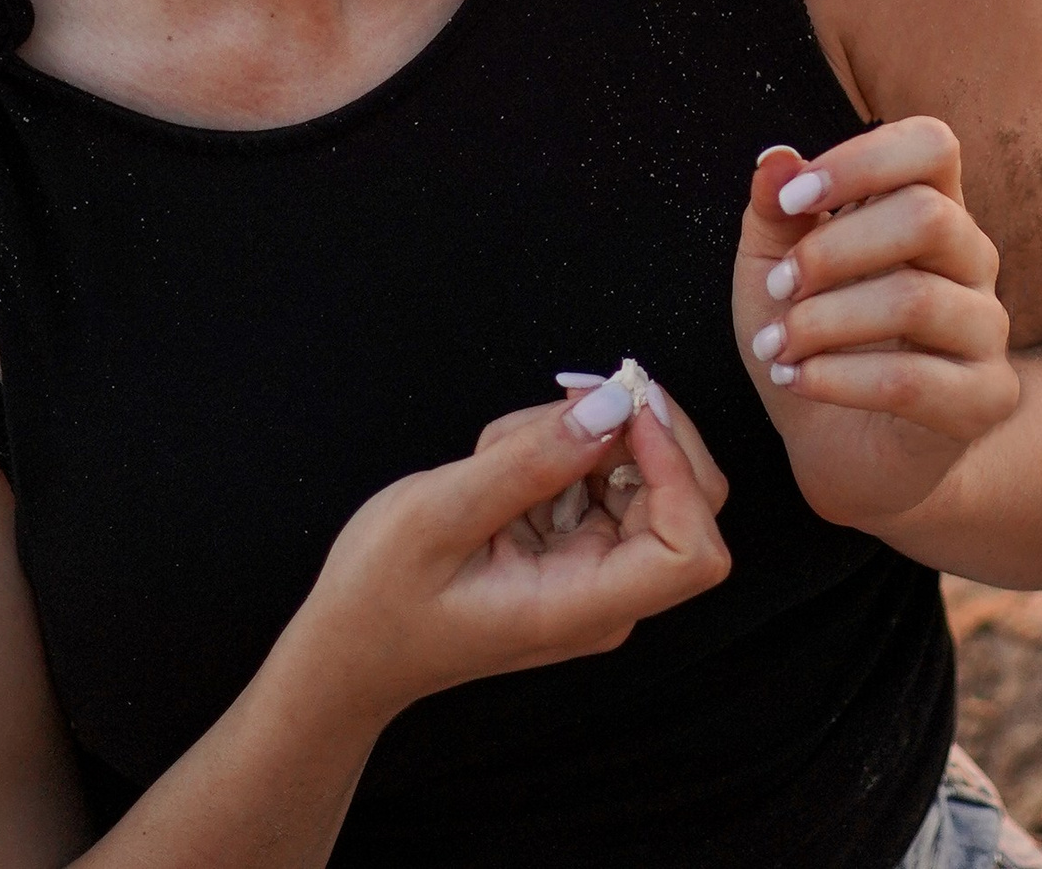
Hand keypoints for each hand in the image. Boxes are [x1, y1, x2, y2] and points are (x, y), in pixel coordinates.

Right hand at [302, 382, 728, 727]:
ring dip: (581, 434)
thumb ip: (530, 461)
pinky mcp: (577, 544)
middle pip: (687, 496)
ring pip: (640, 469)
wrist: (348, 647)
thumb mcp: (439, 514)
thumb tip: (612, 404)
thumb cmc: (381, 595)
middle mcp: (607, 593)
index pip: (693, 550)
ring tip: (498, 451)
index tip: (623, 410)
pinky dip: (559, 448)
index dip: (677, 469)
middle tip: (566, 395)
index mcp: (583, 606)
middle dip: (634, 429)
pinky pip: (600, 473)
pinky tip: (500, 463)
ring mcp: (596, 568)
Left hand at [735, 121, 1020, 530]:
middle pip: (927, 216)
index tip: (794, 197)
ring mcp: (986, 329)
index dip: (864, 158)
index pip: (932, 145)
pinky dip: (837, 378)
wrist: (831, 445)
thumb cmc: (810, 335)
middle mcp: (972, 258)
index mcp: (931, 205)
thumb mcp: (772, 267)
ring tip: (777, 346)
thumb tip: (776, 158)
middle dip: (834, 249)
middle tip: (780, 285)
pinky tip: (795, 379)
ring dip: (826, 321)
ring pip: (916, 299)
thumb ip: (773, 210)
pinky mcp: (983, 399)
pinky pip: (911, 380)